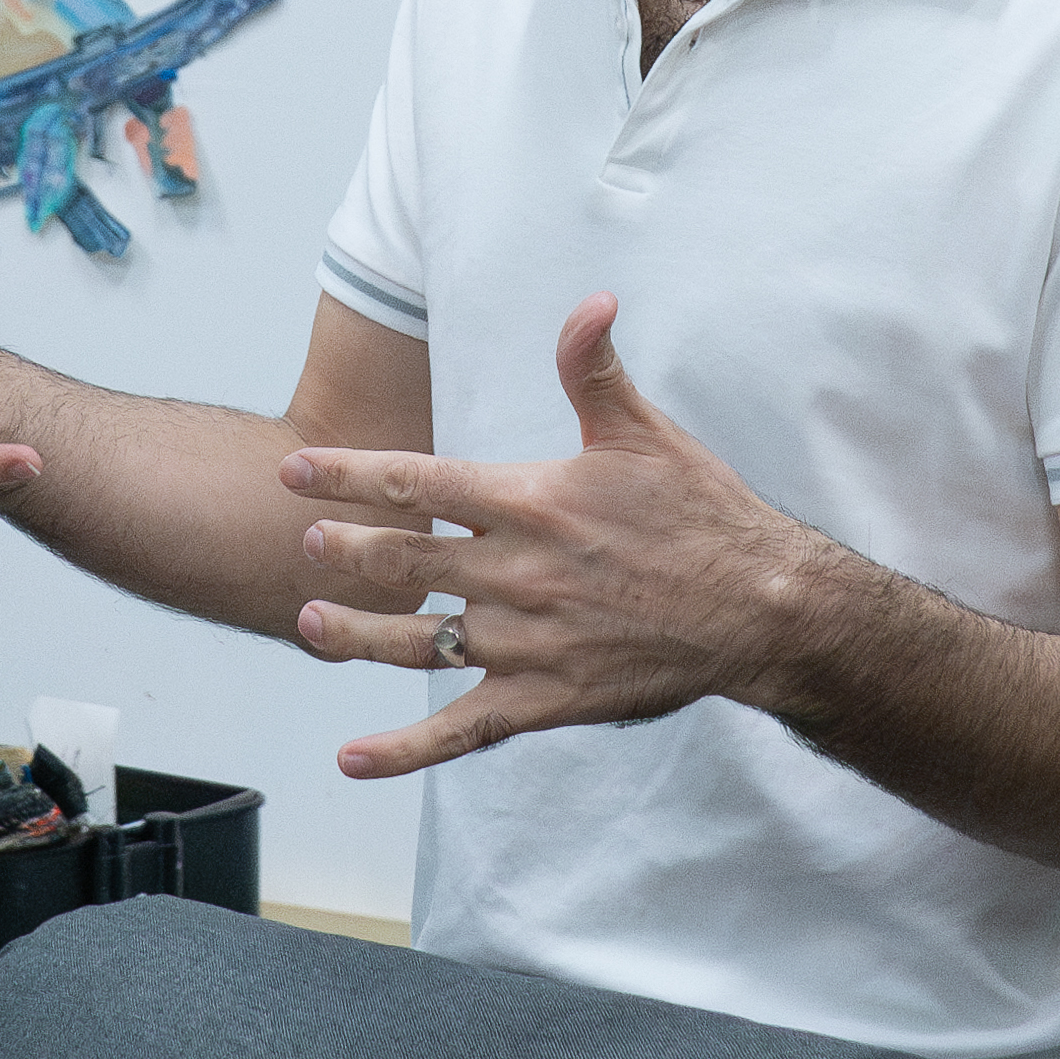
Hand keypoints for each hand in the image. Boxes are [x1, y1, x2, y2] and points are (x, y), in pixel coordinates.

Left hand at [280, 297, 805, 778]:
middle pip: (407, 561)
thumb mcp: (647, 434)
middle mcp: (519, 574)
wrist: (763, 611)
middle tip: (309, 543)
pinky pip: (461, 728)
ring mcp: (528, 643)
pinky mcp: (546, 700)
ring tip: (308, 623)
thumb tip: (589, 301)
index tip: (296, 473)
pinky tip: (352, 757)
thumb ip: (596, 371)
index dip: (351, 477)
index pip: (420, 482)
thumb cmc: (705, 517)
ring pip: (419, 643)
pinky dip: (403, 749)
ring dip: (356, 636)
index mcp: (534, 502)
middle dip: (349, 550)